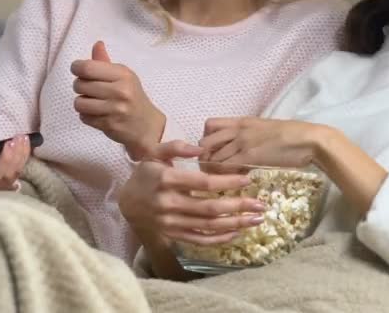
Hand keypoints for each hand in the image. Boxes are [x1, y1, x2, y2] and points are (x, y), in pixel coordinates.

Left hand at [71, 41, 165, 159]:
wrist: (147, 126)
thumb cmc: (133, 98)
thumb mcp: (124, 77)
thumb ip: (106, 63)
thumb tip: (97, 44)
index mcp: (123, 74)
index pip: (88, 67)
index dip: (77, 68)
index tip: (78, 71)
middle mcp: (120, 90)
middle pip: (80, 84)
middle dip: (80, 87)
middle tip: (89, 90)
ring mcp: (115, 109)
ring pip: (79, 103)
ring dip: (82, 103)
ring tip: (92, 103)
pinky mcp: (109, 125)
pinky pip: (84, 117)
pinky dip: (87, 116)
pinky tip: (98, 114)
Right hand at [118, 141, 265, 245]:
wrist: (128, 202)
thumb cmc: (146, 174)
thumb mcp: (154, 154)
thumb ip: (175, 146)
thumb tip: (200, 148)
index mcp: (166, 179)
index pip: (202, 182)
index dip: (226, 182)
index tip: (246, 180)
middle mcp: (168, 203)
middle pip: (209, 208)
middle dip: (238, 207)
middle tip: (260, 205)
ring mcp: (170, 222)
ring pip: (207, 226)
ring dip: (234, 224)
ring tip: (255, 220)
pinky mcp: (173, 235)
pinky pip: (199, 240)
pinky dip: (219, 239)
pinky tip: (236, 233)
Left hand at [199, 117, 328, 167]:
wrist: (309, 140)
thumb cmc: (292, 136)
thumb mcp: (264, 130)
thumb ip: (248, 136)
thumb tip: (239, 150)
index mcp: (241, 121)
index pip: (209, 125)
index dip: (205, 140)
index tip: (211, 152)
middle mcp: (237, 129)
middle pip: (205, 142)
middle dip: (203, 157)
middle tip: (211, 170)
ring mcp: (242, 142)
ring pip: (212, 157)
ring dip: (212, 170)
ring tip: (219, 180)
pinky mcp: (249, 156)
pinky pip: (225, 166)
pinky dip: (223, 176)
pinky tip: (231, 181)